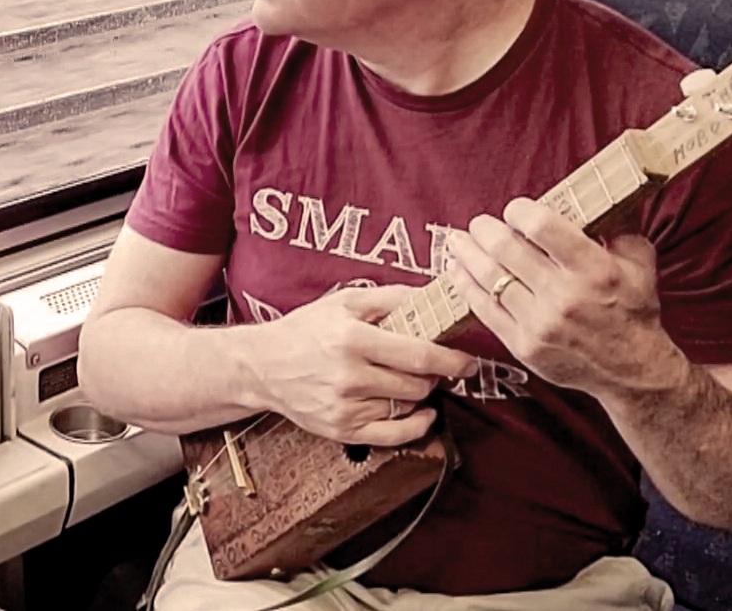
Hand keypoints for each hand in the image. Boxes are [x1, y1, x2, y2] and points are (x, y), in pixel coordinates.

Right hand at [251, 284, 477, 445]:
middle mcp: (349, 377)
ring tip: (411, 379)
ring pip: (408, 407)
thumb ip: (392, 297)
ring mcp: (345, 407)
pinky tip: (422, 412)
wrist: (262, 367)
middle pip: (418, 384)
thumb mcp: (344, 301)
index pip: (418, 354)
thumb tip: (436, 296)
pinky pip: (395, 435)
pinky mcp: (342, 430)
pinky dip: (417, 426)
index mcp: (352, 339)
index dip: (452, 359)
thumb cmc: (306, 329)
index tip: (469, 360)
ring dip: (421, 394)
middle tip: (432, 364)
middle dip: (435, 375)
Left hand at [446, 198, 686, 396]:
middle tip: (479, 224)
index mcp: (594, 269)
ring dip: (466, 254)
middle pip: (506, 250)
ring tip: (457, 241)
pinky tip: (456, 270)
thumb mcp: (638, 262)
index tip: (514, 210)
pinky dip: (465, 285)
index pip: (541, 227)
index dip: (519, 211)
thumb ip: (614, 228)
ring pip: (489, 278)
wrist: (632, 371)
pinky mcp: (523, 345)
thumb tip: (584, 199)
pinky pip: (484, 309)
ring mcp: (541, 323)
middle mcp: (565, 296)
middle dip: (484, 230)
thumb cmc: (632, 310)